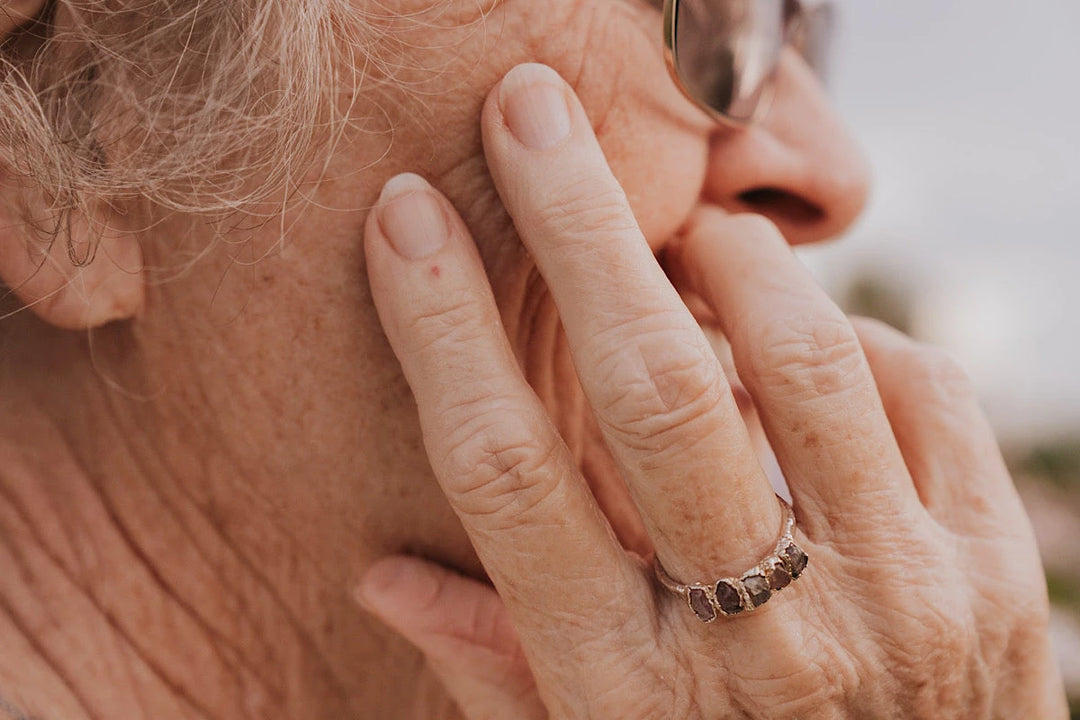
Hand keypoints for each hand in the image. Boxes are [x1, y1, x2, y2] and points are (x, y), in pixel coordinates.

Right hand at [357, 63, 1066, 718]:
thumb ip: (497, 670)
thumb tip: (384, 575)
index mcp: (631, 693)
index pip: (510, 478)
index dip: (445, 332)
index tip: (405, 219)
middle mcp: (764, 644)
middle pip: (656, 389)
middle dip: (577, 229)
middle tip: (529, 112)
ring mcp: (898, 601)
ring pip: (806, 362)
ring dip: (731, 261)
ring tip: (687, 232)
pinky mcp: (992, 573)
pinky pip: (922, 388)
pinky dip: (850, 335)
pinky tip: (802, 341)